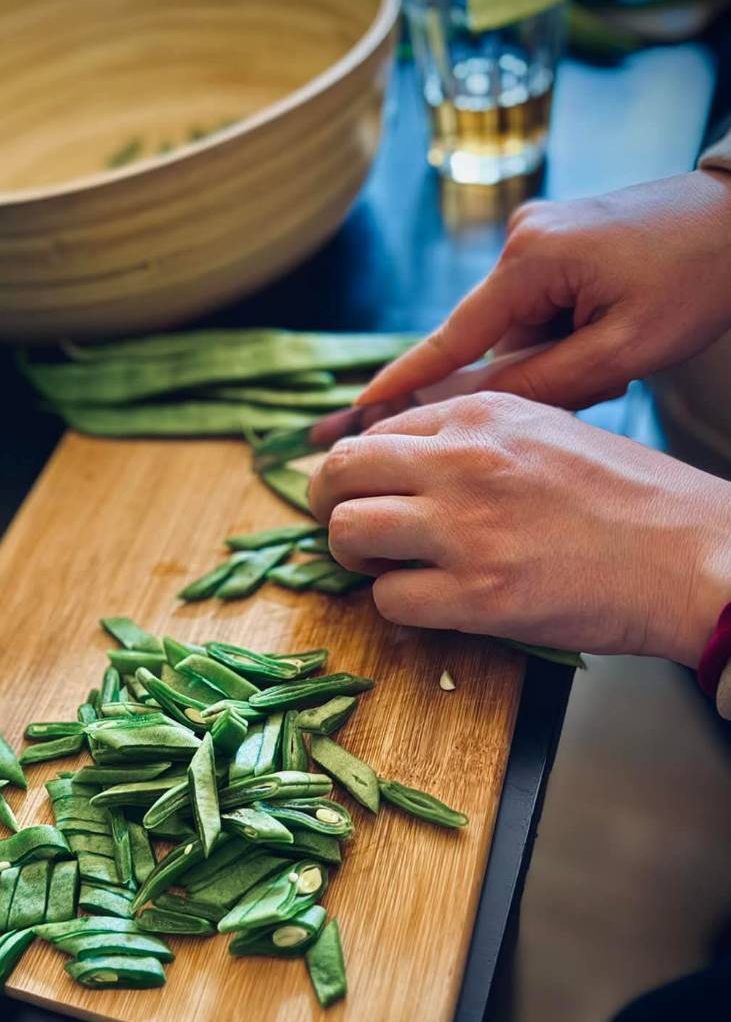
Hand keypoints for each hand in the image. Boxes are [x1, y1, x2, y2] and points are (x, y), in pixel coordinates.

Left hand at [308, 392, 730, 664]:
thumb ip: (476, 438)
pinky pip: (389, 600)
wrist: (692, 555)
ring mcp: (466, 529)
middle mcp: (462, 462)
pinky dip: (398, 606)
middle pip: (341, 473)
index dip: (360, 469)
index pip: (376, 431)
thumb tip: (406, 458)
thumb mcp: (548, 432)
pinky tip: (431, 602)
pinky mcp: (478, 596)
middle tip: (347, 529)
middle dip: (328, 504)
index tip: (363, 492)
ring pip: (347, 532)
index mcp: (480, 415)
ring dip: (353, 556)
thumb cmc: (632, 499)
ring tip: (384, 567)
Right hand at [358, 170, 730, 411]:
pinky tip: (614, 333)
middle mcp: (521, 239)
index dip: (402, 384)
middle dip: (531, 374)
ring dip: (558, 357)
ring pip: (521, 331)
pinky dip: (568, 336)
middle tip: (600, 383)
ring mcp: (539, 236)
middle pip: (492, 340)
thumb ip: (542, 384)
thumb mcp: (622, 349)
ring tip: (622, 356)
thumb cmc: (698, 277)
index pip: (449, 340)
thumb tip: (469, 410)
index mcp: (529, 261)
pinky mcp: (559, 241)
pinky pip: (542, 309)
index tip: (355, 415)